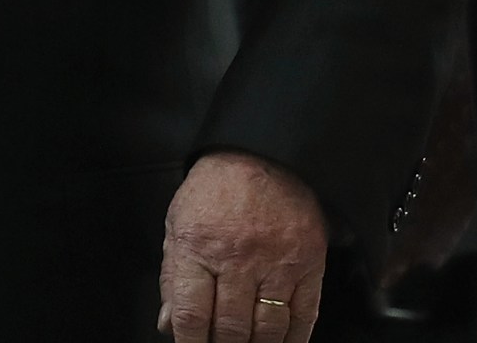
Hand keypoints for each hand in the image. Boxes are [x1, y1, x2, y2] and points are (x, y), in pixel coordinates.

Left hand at [159, 150, 327, 342]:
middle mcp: (238, 258)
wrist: (264, 153)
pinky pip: (304, 315)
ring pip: (267, 328)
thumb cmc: (217, 188)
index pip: (191, 315)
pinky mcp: (308, 262)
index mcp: (198, 246)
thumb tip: (168, 324)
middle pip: (230, 328)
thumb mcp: (178, 223)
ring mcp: (276, 262)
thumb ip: (172, 277)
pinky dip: (294, 339)